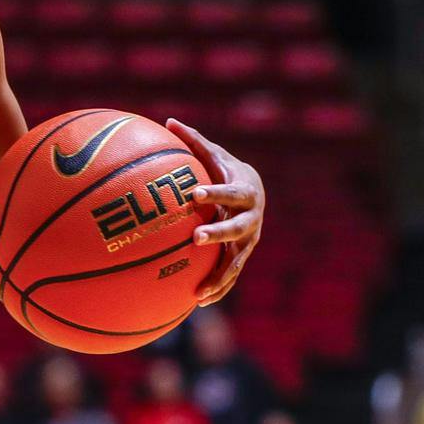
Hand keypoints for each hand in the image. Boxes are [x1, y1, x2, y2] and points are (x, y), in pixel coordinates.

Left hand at [167, 118, 264, 305]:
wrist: (255, 193)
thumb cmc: (226, 170)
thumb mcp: (215, 156)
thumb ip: (194, 141)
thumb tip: (168, 120)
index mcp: (244, 192)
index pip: (230, 192)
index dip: (215, 193)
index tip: (194, 194)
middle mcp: (251, 219)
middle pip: (237, 229)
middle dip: (219, 235)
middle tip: (196, 239)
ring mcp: (249, 241)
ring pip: (236, 261)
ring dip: (219, 277)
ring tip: (198, 293)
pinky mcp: (242, 256)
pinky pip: (231, 276)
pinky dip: (218, 289)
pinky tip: (197, 304)